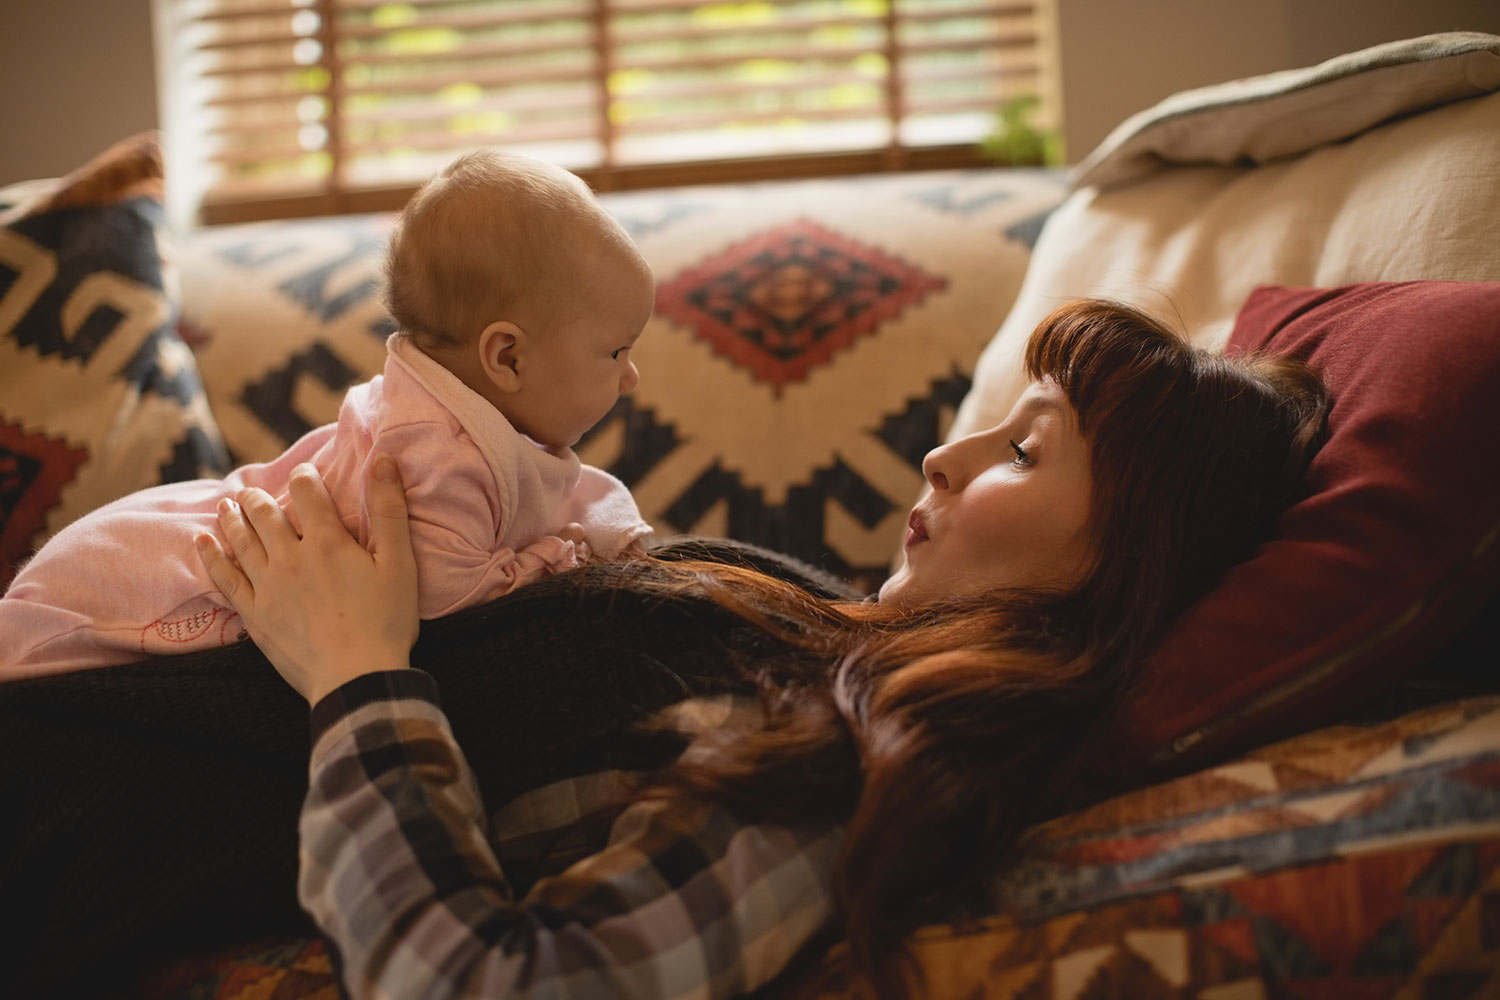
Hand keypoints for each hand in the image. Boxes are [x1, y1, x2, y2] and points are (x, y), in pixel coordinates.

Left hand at [196, 454, 419, 704]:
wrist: (355, 678)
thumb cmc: (386, 622)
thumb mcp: (400, 564)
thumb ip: (390, 510)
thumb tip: (383, 460)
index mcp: (328, 541)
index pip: (308, 493)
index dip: (306, 477)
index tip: (305, 475)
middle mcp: (290, 557)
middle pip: (266, 514)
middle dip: (259, 497)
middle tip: (254, 491)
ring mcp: (266, 585)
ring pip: (241, 540)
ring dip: (232, 517)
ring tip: (226, 504)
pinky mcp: (253, 614)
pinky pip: (224, 578)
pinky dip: (211, 556)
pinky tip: (203, 542)